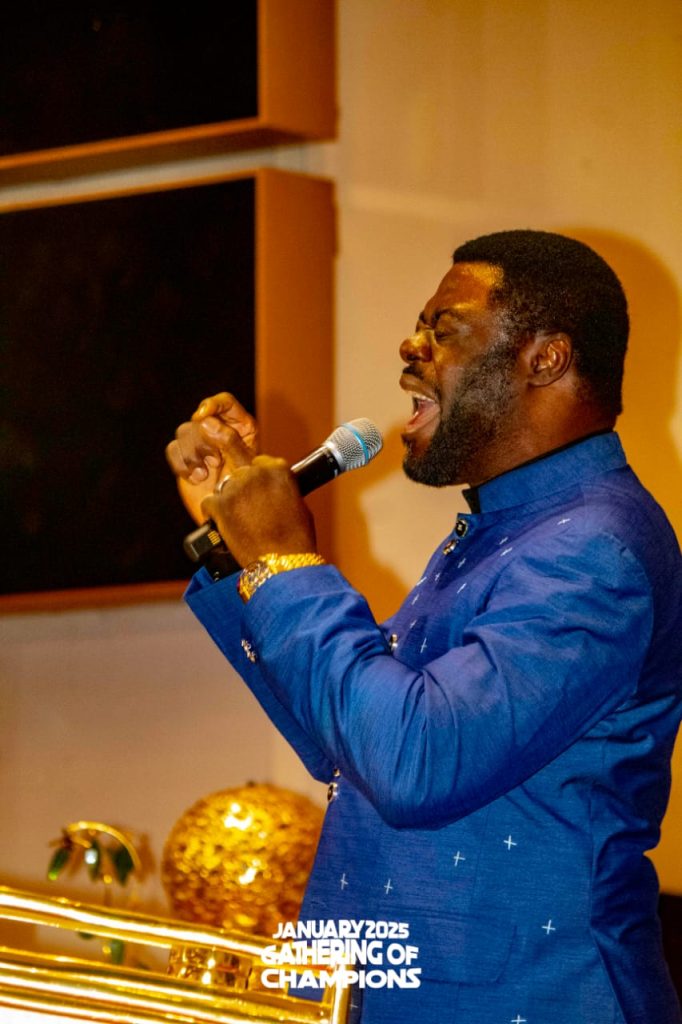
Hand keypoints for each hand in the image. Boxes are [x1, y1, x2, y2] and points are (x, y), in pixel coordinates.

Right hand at [166, 393, 258, 525]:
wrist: (233, 516)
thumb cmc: (248, 491)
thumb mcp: (244, 464)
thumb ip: (229, 441)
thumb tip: (206, 421)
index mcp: (241, 426)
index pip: (225, 403)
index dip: (212, 404)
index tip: (202, 415)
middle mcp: (220, 431)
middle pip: (200, 418)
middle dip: (203, 441)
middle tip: (215, 462)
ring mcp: (202, 444)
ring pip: (184, 432)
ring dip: (192, 454)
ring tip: (205, 473)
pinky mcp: (186, 458)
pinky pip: (173, 449)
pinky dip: (181, 465)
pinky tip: (195, 479)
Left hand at [201, 456, 316, 566]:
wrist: (282, 562)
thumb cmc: (295, 538)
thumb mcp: (299, 505)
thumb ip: (283, 489)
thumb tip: (274, 490)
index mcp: (278, 469)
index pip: (261, 462)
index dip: (259, 478)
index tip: (260, 489)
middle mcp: (256, 473)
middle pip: (241, 473)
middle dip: (244, 489)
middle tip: (250, 508)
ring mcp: (236, 489)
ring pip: (224, 487)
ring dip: (229, 500)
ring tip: (239, 519)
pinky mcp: (220, 505)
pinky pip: (209, 503)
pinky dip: (214, 513)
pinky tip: (224, 524)